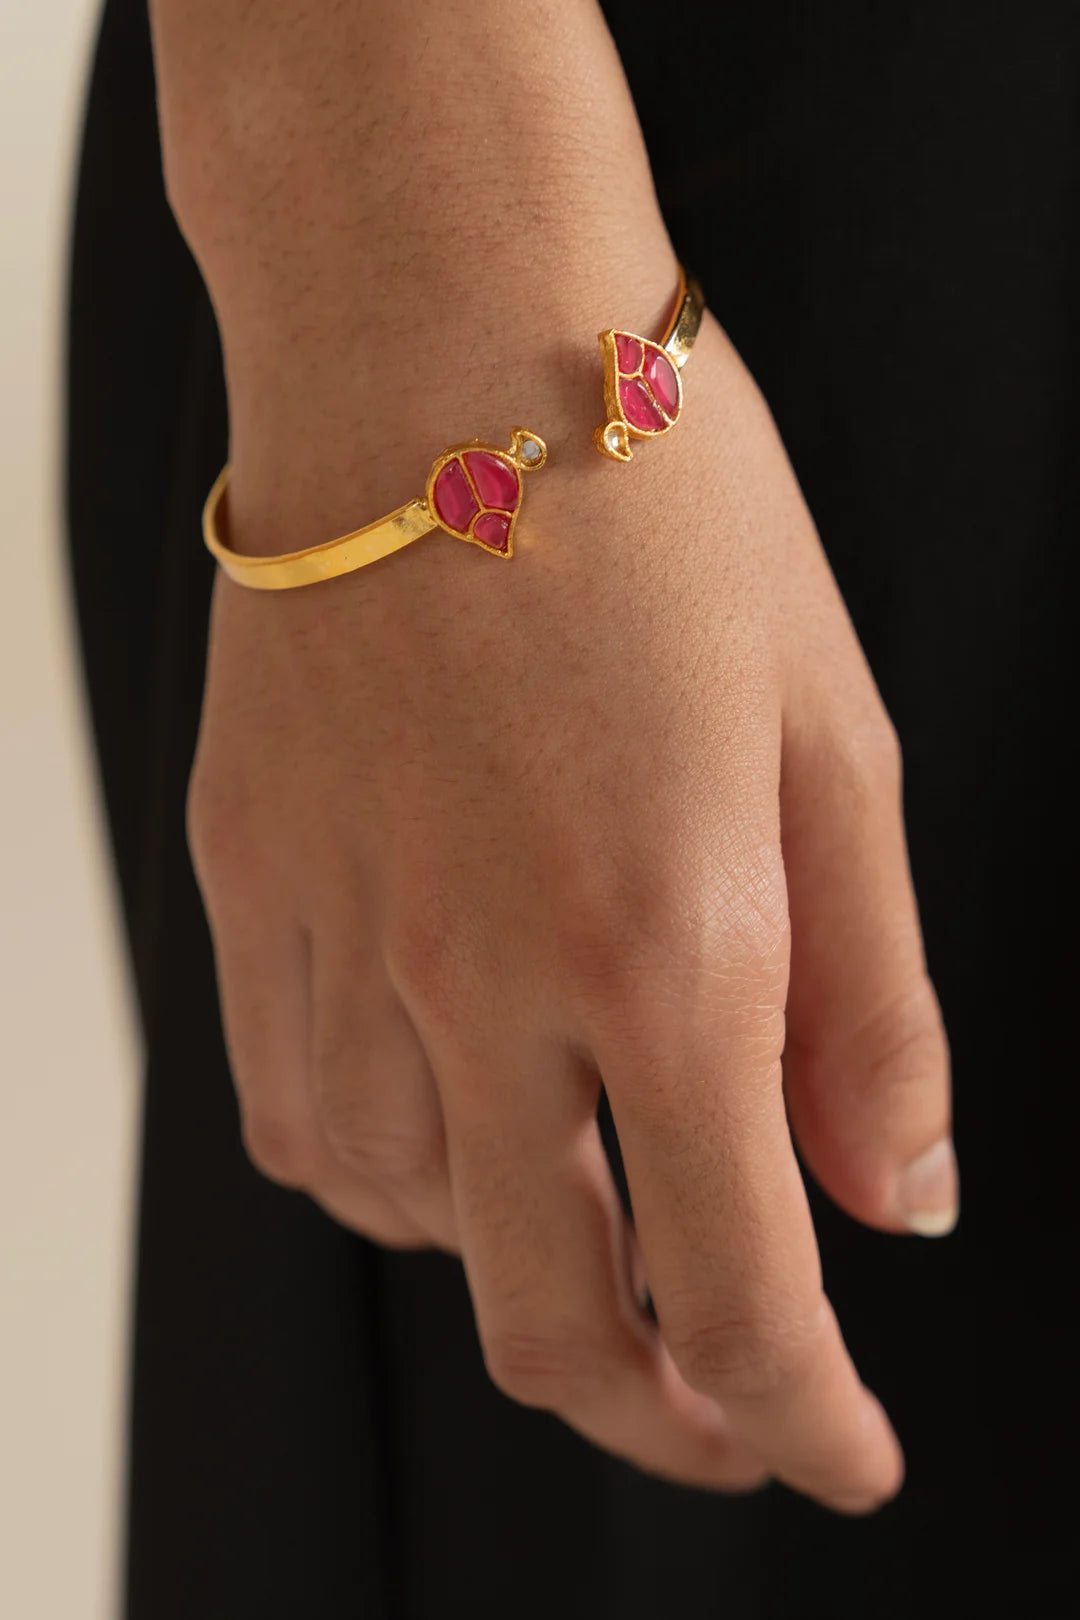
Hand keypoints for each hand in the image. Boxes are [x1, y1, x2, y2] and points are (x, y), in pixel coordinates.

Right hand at [188, 310, 952, 1508]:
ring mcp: (340, 935)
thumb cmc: (655, 501)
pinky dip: (385, 1184)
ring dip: (525, 1279)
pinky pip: (294, 1118)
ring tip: (596, 1228)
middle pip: (551, 1323)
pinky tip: (445, 1135)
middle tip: (731, 1410)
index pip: (741, 1289)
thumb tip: (901, 1197)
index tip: (845, 1454)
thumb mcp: (832, 738)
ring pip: (411, 1231)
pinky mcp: (251, 882)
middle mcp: (480, 974)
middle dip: (663, 1415)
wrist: (433, 331)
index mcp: (664, 942)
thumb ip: (873, 999)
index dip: (806, 1420)